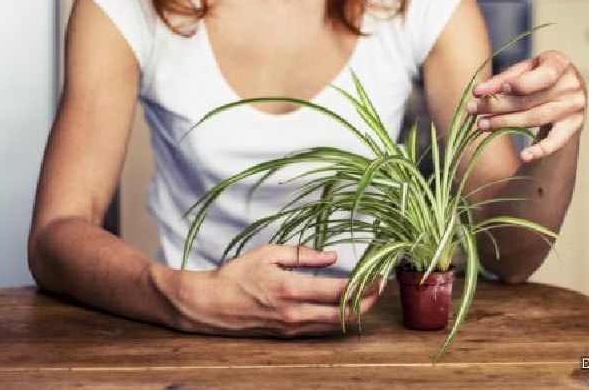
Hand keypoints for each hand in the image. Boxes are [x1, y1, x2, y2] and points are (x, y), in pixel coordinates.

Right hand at [169, 245, 381, 336]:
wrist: (209, 304)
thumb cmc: (235, 275)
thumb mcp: (268, 254)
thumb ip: (302, 255)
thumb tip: (333, 256)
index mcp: (290, 288)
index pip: (338, 291)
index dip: (363, 285)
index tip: (378, 275)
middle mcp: (294, 313)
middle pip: (343, 315)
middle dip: (367, 302)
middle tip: (380, 287)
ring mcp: (291, 327)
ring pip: (334, 325)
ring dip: (354, 312)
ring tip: (366, 295)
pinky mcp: (286, 334)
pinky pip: (319, 329)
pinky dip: (336, 319)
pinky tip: (342, 307)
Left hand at [467, 50, 586, 161]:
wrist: (566, 89)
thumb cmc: (538, 75)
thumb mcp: (524, 69)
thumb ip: (504, 79)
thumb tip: (478, 92)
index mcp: (559, 64)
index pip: (541, 76)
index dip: (519, 84)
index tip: (496, 89)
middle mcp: (571, 85)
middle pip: (529, 100)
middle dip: (497, 105)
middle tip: (472, 108)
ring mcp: (574, 107)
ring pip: (534, 118)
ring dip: (505, 123)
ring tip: (482, 124)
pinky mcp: (573, 126)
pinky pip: (556, 141)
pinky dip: (540, 150)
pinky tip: (525, 156)